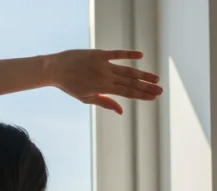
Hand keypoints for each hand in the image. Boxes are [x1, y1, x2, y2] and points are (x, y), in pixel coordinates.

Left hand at [46, 49, 162, 113]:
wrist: (55, 69)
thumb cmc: (70, 85)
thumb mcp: (86, 97)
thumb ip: (105, 102)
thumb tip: (121, 111)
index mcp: (104, 89)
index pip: (127, 93)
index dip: (141, 95)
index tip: (153, 97)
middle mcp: (106, 77)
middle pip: (131, 83)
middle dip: (147, 87)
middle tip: (160, 90)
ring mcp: (103, 65)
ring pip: (127, 70)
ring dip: (143, 75)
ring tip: (155, 78)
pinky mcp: (99, 54)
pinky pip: (117, 53)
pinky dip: (129, 54)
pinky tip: (140, 56)